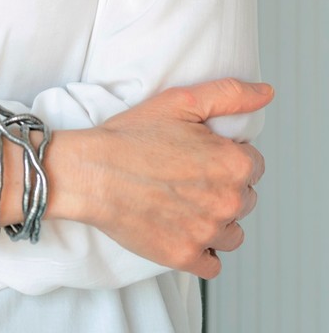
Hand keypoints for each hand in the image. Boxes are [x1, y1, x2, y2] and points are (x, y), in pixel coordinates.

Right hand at [64, 78, 271, 278]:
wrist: (91, 172)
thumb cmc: (131, 136)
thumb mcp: (181, 100)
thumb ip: (230, 94)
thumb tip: (266, 92)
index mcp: (232, 164)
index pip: (254, 165)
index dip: (226, 155)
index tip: (199, 153)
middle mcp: (227, 202)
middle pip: (245, 199)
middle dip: (222, 187)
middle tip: (185, 174)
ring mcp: (207, 233)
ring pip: (232, 233)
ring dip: (216, 220)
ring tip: (183, 202)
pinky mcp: (185, 257)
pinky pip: (213, 264)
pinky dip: (201, 250)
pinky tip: (182, 229)